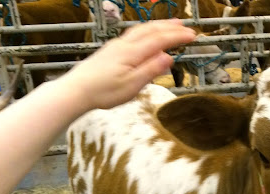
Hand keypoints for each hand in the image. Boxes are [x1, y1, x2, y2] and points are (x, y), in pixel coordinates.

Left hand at [59, 19, 195, 110]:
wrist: (76, 90)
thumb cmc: (103, 92)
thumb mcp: (132, 85)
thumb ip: (150, 70)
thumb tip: (168, 58)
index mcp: (132, 53)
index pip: (159, 40)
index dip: (177, 36)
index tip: (193, 35)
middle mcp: (124, 45)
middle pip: (150, 30)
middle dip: (170, 27)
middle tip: (186, 26)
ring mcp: (116, 46)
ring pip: (141, 30)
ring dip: (158, 26)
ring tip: (170, 25)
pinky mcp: (110, 50)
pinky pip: (133, 34)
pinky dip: (146, 30)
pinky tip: (147, 35)